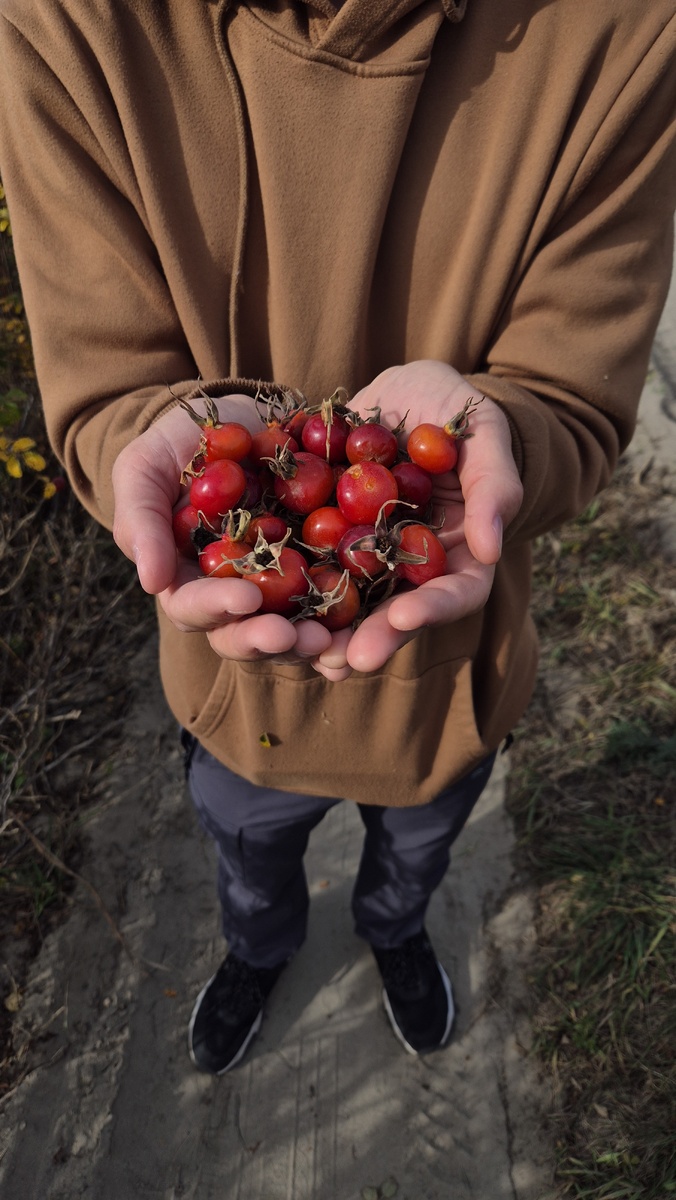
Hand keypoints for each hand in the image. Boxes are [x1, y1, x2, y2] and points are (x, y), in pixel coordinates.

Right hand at [112, 398, 333, 663]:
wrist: (240, 416)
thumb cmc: (178, 444)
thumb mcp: (144, 468)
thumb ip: (141, 519)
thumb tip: (151, 583)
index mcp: (187, 580)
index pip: (195, 607)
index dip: (218, 606)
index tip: (246, 596)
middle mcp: (234, 595)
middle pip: (244, 634)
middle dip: (269, 639)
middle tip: (298, 636)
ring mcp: (280, 588)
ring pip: (292, 631)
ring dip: (312, 643)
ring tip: (335, 640)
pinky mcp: (322, 571)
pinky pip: (337, 604)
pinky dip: (351, 625)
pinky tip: (367, 631)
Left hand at [312, 360, 522, 679]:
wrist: (398, 389)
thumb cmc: (455, 406)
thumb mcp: (483, 431)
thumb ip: (493, 483)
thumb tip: (491, 547)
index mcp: (460, 551)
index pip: (458, 592)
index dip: (435, 609)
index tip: (406, 617)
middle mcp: (411, 566)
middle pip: (401, 614)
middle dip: (375, 638)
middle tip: (346, 658)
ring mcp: (366, 557)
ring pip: (351, 605)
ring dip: (327, 634)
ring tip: (303, 651)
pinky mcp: (324, 539)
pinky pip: (304, 569)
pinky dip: (286, 591)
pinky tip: (259, 608)